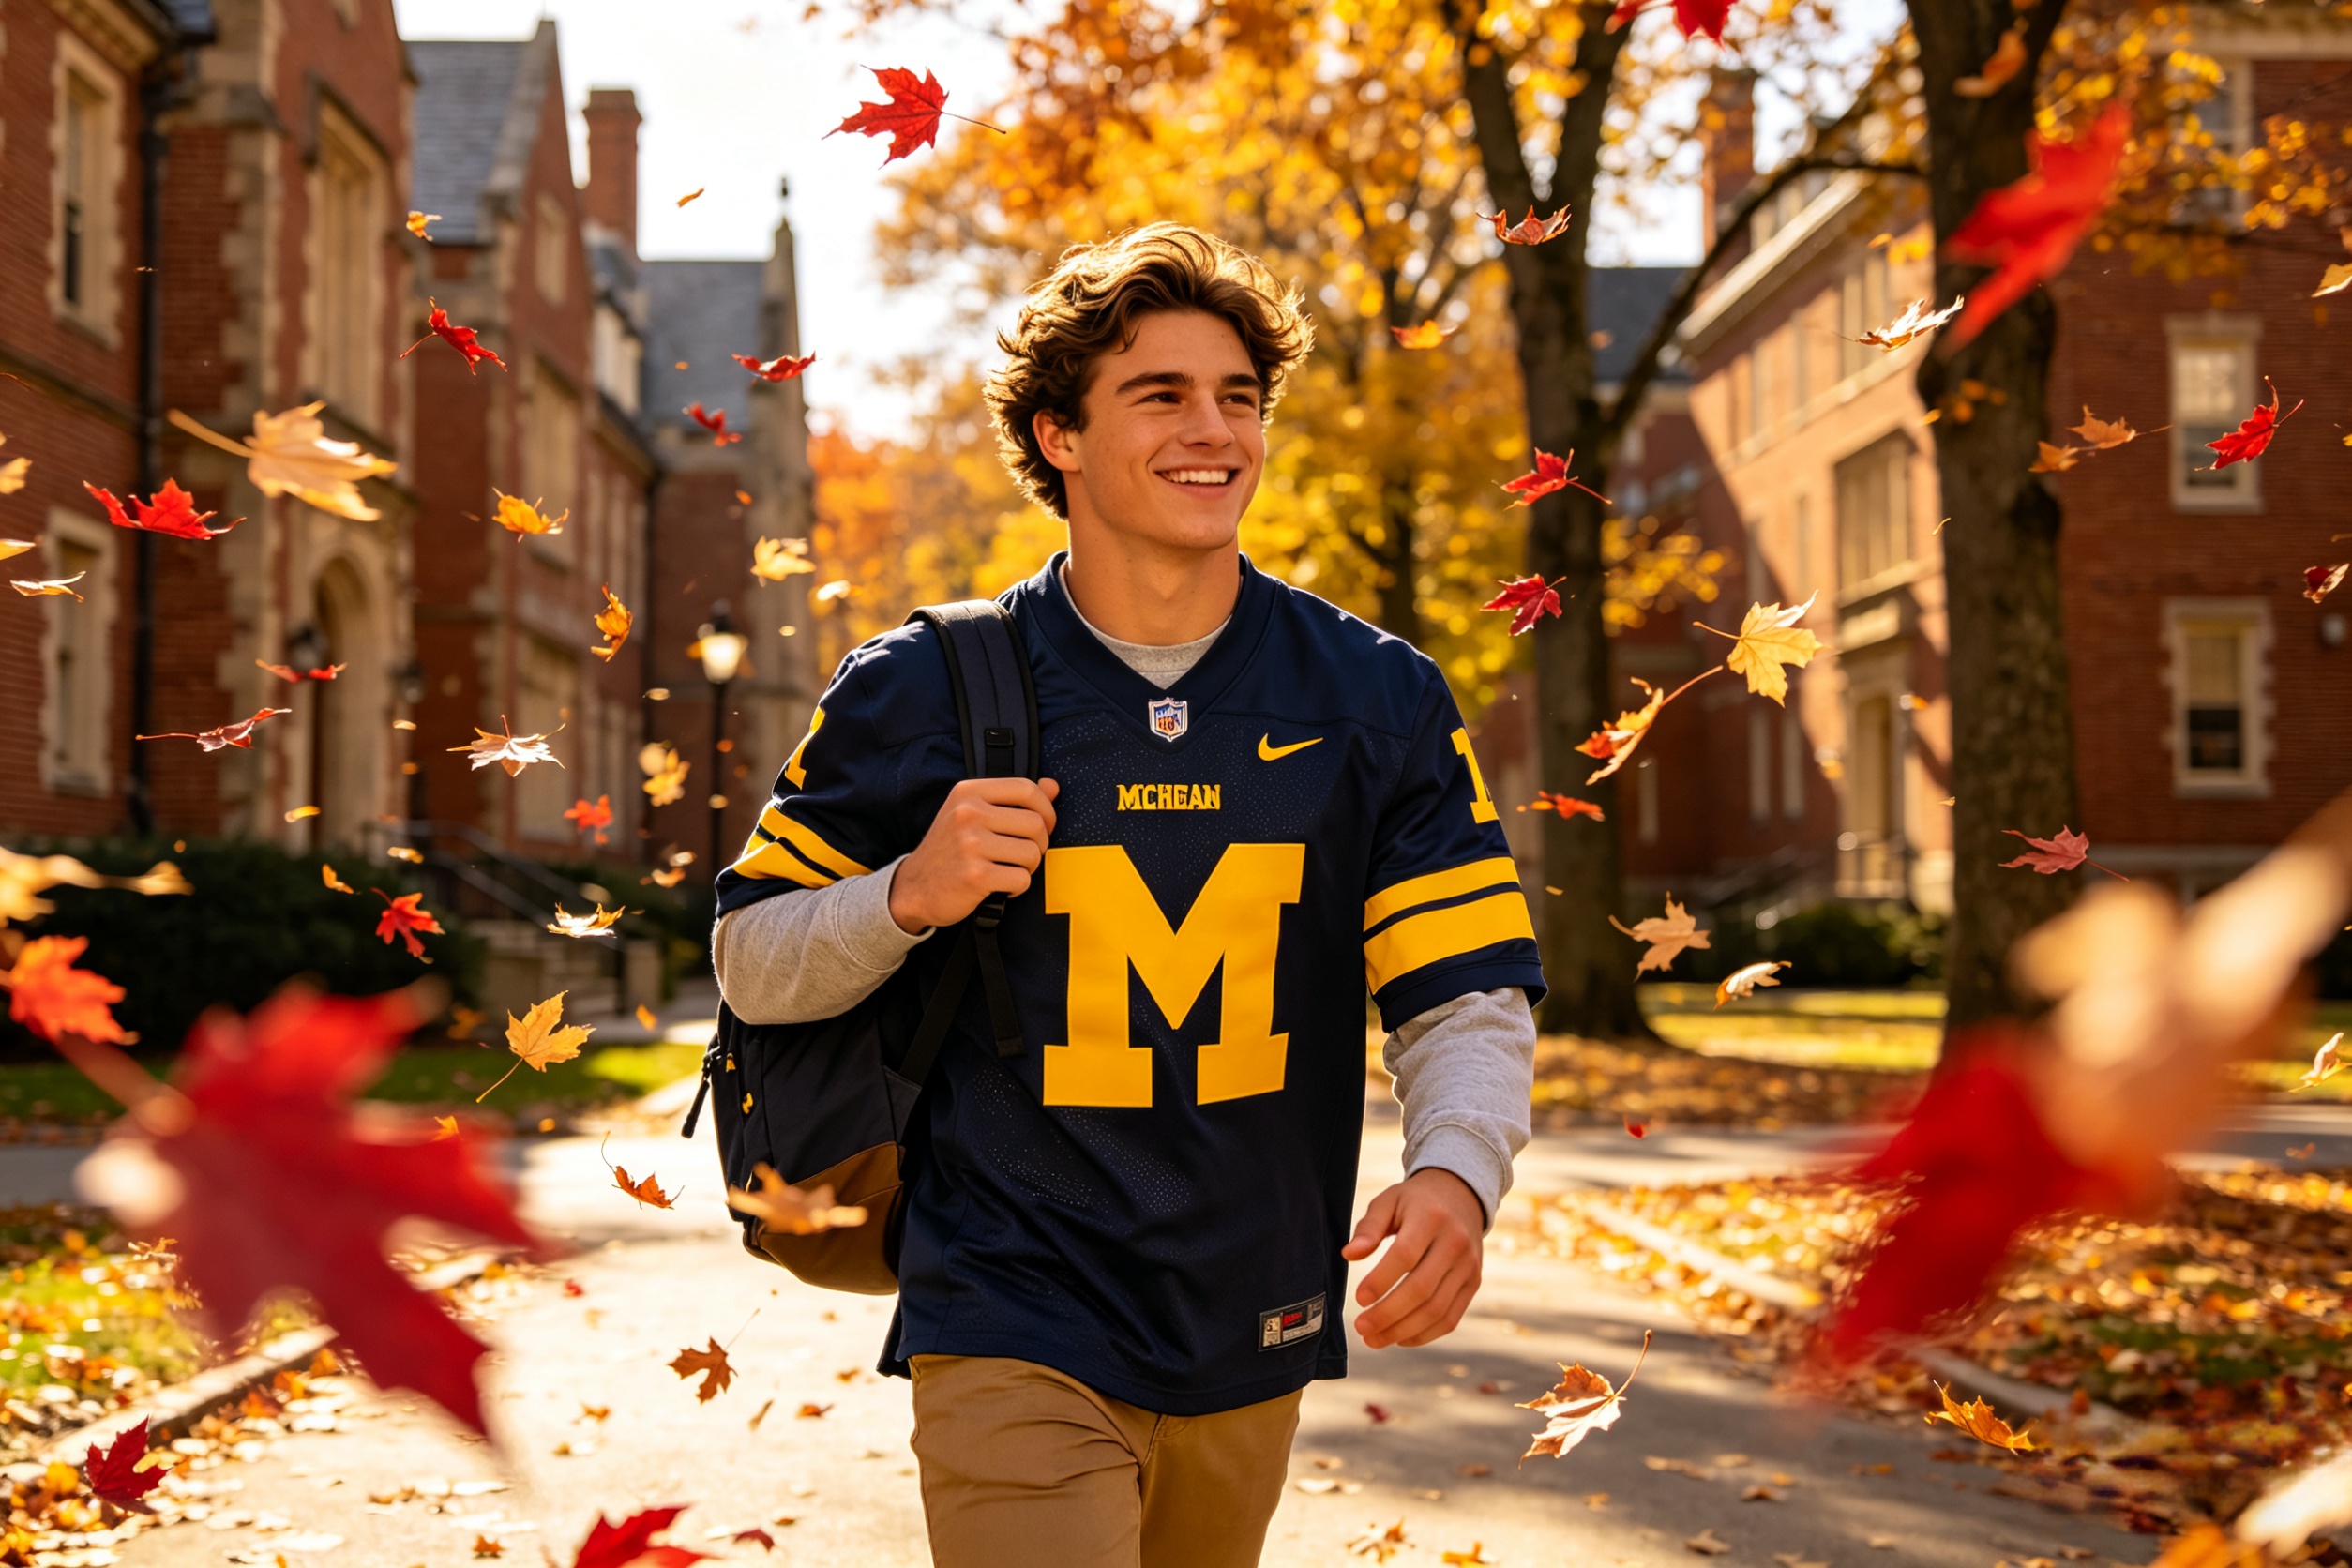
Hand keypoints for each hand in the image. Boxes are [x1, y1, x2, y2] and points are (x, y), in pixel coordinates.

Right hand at [887, 777, 1059, 933]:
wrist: (913, 888)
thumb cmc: (949, 850)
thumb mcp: (972, 814)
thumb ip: (1012, 799)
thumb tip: (1052, 785)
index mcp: (968, 792)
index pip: (1027, 789)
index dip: (1046, 810)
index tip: (1043, 826)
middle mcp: (968, 813)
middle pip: (1036, 823)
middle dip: (1039, 844)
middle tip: (1022, 855)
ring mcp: (970, 844)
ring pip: (1032, 853)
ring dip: (1028, 867)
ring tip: (1007, 869)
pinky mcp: (976, 876)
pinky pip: (1022, 879)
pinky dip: (1017, 887)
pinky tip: (1001, 886)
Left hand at [1340, 1167, 1485, 1349]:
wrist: (1460, 1197)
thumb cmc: (1415, 1202)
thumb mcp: (1388, 1201)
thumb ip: (1369, 1227)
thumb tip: (1348, 1255)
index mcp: (1431, 1217)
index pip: (1405, 1255)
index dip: (1381, 1281)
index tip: (1359, 1299)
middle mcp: (1455, 1242)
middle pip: (1421, 1289)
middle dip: (1388, 1314)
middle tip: (1361, 1327)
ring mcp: (1469, 1266)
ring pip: (1436, 1310)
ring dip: (1403, 1331)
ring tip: (1374, 1339)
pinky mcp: (1473, 1284)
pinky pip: (1450, 1318)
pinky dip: (1424, 1335)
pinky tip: (1399, 1337)